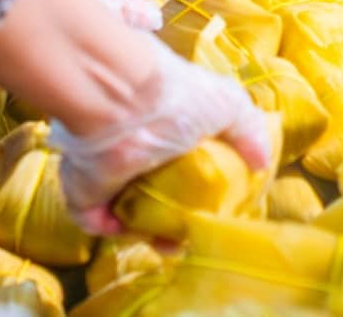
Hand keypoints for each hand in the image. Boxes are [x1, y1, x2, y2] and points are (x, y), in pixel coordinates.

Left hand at [53, 42, 276, 232]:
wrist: (123, 101)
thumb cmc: (176, 98)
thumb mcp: (229, 104)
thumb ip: (249, 129)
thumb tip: (261, 162)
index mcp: (164, 126)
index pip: (176, 161)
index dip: (193, 189)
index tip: (209, 210)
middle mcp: (133, 146)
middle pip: (148, 188)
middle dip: (167, 217)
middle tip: (184, 237)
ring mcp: (104, 166)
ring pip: (120, 207)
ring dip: (140, 228)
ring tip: (165, 243)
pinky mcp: (81, 186)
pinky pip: (91, 217)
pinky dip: (108, 227)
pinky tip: (131, 230)